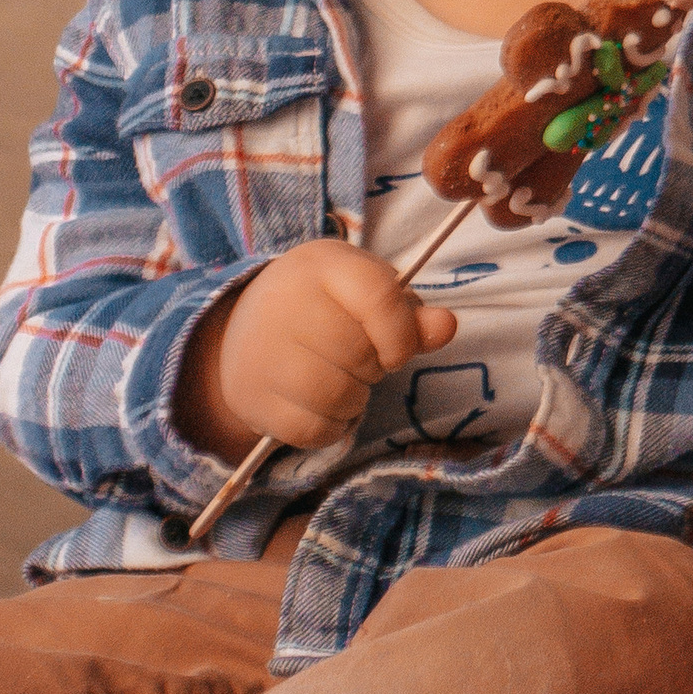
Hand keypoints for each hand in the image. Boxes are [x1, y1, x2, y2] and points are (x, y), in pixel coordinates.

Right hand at [176, 239, 455, 460]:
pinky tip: (316, 405)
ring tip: (335, 380)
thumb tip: (446, 327)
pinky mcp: (251, 396)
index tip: (394, 351)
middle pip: (360, 354)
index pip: (379, 297)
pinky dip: (329, 427)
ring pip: (338, 396)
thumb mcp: (366, 296)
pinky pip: (315, 429)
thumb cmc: (324, 310)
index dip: (400, 334)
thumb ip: (410, 315)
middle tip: (351, 359)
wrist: (246, 333)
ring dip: (353, 401)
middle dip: (371, 368)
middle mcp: (286, 300)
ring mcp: (262, 350)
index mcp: (322, 264)